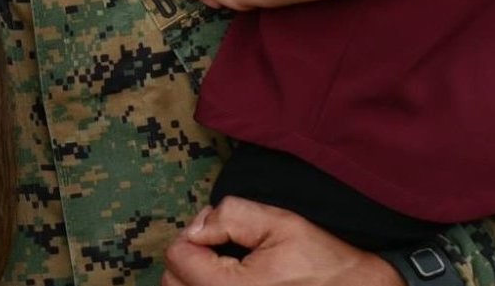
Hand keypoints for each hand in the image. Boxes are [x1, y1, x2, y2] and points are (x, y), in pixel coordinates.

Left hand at [162, 199, 400, 285]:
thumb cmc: (323, 261)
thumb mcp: (280, 222)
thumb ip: (230, 215)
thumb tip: (197, 226)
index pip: (177, 256)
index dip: (195, 234)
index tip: (220, 232)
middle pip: (172, 281)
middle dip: (190, 257)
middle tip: (222, 247)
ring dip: (196, 278)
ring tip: (228, 268)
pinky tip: (230, 282)